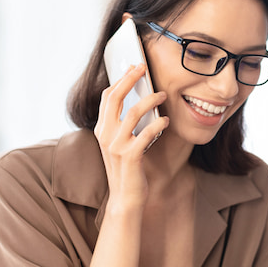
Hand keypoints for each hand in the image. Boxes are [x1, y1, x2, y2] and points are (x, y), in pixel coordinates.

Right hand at [94, 64, 168, 207]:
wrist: (126, 198)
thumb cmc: (127, 170)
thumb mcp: (119, 144)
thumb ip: (122, 126)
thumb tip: (137, 101)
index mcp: (101, 130)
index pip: (107, 97)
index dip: (120, 80)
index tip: (133, 68)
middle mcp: (105, 136)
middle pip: (114, 98)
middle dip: (130, 79)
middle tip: (144, 68)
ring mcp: (116, 146)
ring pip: (132, 113)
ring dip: (149, 100)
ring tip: (162, 94)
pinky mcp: (130, 157)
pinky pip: (146, 134)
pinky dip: (158, 124)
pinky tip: (166, 120)